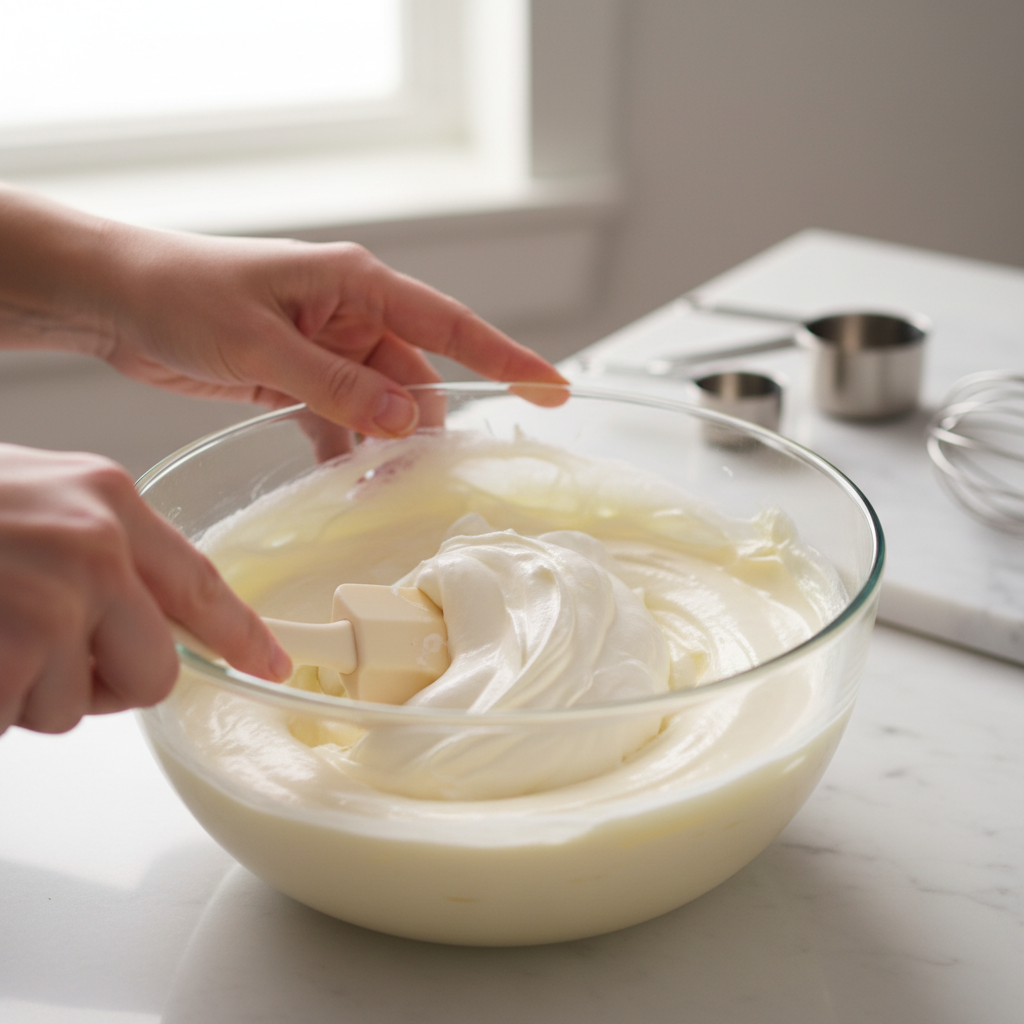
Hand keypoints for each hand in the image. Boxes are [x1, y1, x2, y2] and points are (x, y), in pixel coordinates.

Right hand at [0, 444, 290, 734]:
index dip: (238, 633)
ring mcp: (55, 600)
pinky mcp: (12, 652)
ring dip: (25, 694)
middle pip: (157, 670)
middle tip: (36, 658)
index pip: (198, 582)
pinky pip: (16, 721)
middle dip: (105, 686)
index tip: (272, 662)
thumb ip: (92, 545)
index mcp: (106, 498)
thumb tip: (127, 605)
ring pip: (74, 706)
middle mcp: (96, 546)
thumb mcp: (30, 495)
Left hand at [97, 224, 567, 436]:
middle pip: (416, 381)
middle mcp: (351, 317)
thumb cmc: (179, 292)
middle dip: (422, 429)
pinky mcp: (299, 381)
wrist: (112, 299)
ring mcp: (327, 352)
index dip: (505, 358)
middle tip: (417, 480)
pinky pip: (342, 423)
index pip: (449, 326)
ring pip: (382, 410)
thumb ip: (335, 384)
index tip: (552, 387)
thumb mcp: (258, 343)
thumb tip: (407, 420)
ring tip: (373, 490)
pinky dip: (344, 453)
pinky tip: (339, 481)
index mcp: (354, 284)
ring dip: (381, 449)